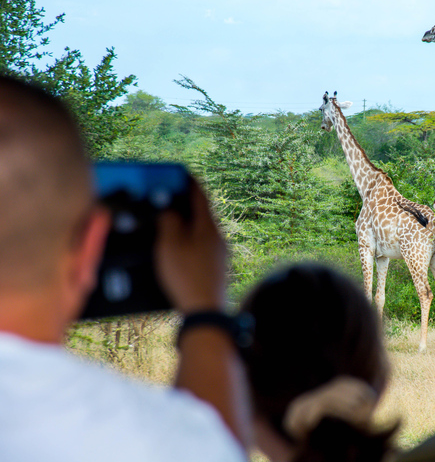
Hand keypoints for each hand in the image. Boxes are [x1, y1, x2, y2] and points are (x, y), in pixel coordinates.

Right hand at [155, 179, 227, 313]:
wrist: (205, 310)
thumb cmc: (187, 276)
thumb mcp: (170, 244)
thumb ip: (169, 221)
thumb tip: (170, 208)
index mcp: (208, 227)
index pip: (200, 196)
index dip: (189, 182)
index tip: (182, 171)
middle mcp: (218, 237)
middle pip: (202, 212)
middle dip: (186, 202)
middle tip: (172, 194)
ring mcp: (219, 253)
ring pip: (202, 230)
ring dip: (187, 222)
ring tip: (170, 220)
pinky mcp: (216, 267)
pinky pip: (201, 245)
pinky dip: (189, 239)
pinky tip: (179, 247)